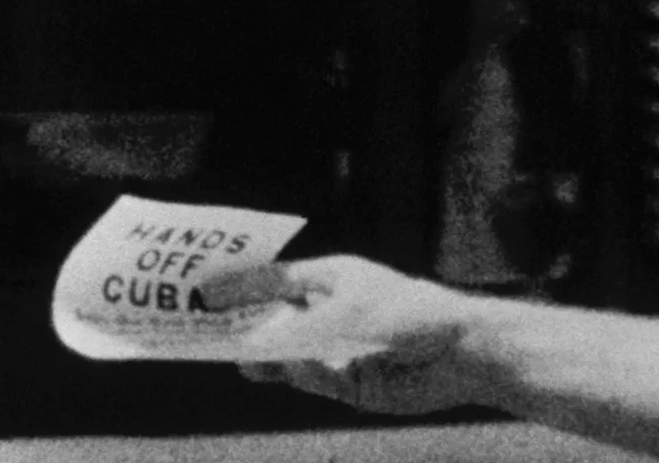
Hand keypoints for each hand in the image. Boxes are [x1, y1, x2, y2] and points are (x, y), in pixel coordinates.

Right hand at [207, 256, 483, 415]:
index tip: (200, 289)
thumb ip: (296, 335)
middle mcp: (332, 312)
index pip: (275, 279)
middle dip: (240, 323)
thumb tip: (251, 352)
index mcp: (333, 279)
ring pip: (286, 352)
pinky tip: (265, 367)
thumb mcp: (345, 316)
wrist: (461, 352)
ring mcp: (339, 347)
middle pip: (276, 318)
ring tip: (226, 354)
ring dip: (259, 353)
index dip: (239, 285)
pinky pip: (308, 376)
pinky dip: (289, 372)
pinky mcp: (348, 381)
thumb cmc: (408, 314)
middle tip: (197, 328)